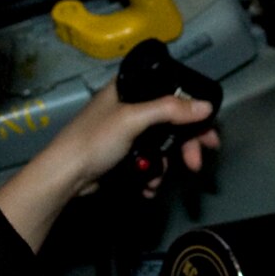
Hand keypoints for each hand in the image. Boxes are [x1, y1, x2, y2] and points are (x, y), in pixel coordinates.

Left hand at [59, 81, 219, 197]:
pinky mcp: (124, 155)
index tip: (209, 127)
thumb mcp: (133, 119)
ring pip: (162, 146)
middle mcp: (131, 107)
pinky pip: (149, 162)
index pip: (171, 91)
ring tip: (156, 180)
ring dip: (164, 166)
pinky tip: (147, 187)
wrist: (65, 176)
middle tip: (196, 162)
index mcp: (131, 88)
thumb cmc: (94, 140)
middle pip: (171, 122)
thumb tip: (206, 107)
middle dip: (184, 145)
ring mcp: (128, 133)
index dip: (193, 109)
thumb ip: (170, 110)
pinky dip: (152, 175)